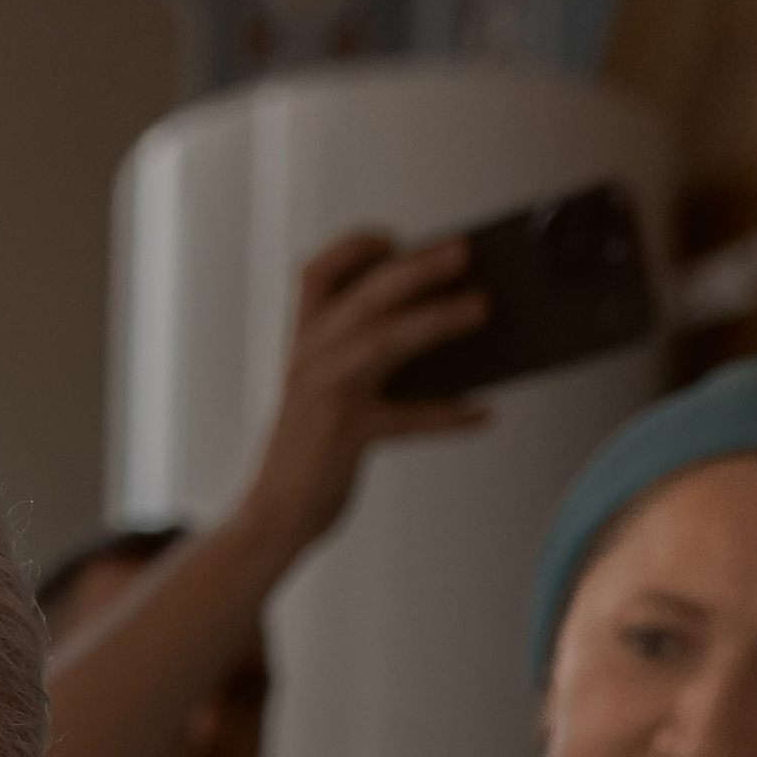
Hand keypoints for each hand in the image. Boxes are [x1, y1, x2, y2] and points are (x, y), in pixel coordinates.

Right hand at [239, 233, 490, 563]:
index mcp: (302, 344)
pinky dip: (448, 416)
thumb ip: (364, 358)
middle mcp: (310, 360)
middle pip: (364, 294)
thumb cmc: (310, 454)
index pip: (314, 274)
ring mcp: (326, 395)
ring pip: (385, 339)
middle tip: (465, 251)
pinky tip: (483, 414)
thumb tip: (442, 327)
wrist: (273, 518)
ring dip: (437, 318)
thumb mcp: (324, 394)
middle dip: (418, 267)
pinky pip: (407, 418)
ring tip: (482, 308)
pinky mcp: (345, 435)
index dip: (352, 247)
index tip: (393, 238)